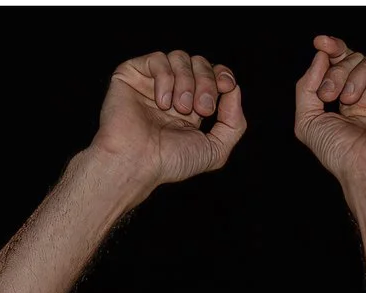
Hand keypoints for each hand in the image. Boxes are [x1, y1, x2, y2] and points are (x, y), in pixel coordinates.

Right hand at [94, 50, 245, 187]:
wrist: (137, 162)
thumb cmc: (170, 161)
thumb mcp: (215, 150)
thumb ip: (234, 123)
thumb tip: (234, 89)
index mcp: (191, 107)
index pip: (213, 75)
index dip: (223, 75)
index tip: (226, 87)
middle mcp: (172, 92)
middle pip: (200, 63)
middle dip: (207, 82)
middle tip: (202, 109)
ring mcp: (151, 82)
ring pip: (180, 57)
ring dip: (187, 82)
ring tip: (179, 108)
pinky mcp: (131, 74)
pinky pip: (158, 59)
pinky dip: (165, 78)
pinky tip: (161, 102)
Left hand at [294, 37, 365, 180]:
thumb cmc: (340, 154)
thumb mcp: (308, 120)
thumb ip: (306, 86)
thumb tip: (321, 55)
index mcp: (351, 99)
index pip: (344, 61)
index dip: (333, 48)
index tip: (320, 43)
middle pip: (356, 57)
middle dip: (339, 69)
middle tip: (330, 94)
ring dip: (358, 72)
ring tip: (350, 99)